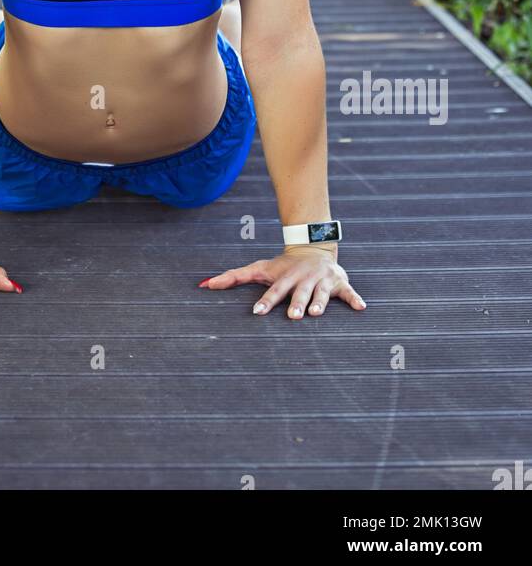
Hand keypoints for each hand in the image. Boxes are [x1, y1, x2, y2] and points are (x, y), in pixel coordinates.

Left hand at [199, 246, 364, 318]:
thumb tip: (203, 285)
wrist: (312, 248)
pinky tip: (362, 308)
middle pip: (298, 293)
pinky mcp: (339, 283)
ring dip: (319, 302)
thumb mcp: (259, 269)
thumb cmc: (281, 266)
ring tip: (316, 313)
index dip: (266, 302)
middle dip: (296, 303)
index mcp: (284, 278)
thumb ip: (233, 277)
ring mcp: (321, 281)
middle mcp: (303, 279)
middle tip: (293, 316)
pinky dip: (355, 299)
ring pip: (321, 293)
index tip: (257, 313)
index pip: (273, 291)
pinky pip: (349, 292)